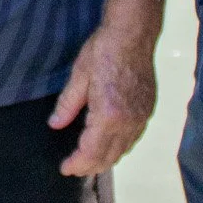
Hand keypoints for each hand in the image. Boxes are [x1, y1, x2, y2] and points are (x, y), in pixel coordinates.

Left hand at [50, 21, 159, 175]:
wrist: (133, 34)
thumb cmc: (103, 50)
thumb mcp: (79, 76)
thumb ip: (67, 105)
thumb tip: (55, 125)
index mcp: (109, 115)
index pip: (91, 152)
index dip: (77, 164)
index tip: (65, 168)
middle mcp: (128, 121)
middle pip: (109, 156)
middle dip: (90, 166)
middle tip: (74, 168)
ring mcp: (141, 117)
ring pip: (124, 150)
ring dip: (106, 159)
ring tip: (89, 161)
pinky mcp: (147, 110)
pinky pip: (133, 138)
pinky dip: (120, 147)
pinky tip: (109, 145)